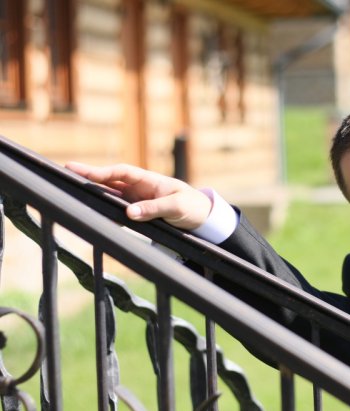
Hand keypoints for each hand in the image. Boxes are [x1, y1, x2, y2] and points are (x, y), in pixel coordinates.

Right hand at [65, 162, 211, 229]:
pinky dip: (105, 211)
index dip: (101, 171)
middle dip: (89, 178)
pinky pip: (117, 211)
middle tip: (66, 174)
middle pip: (110, 181)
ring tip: (72, 192)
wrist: (202, 218)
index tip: (81, 171)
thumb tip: (129, 213)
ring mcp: (137, 200)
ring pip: (110, 195)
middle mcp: (139, 188)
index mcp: (148, 180)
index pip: (121, 172)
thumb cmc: (192, 206)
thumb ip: (154, 209)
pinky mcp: (138, 213)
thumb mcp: (176, 207)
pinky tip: (91, 212)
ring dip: (94, 194)